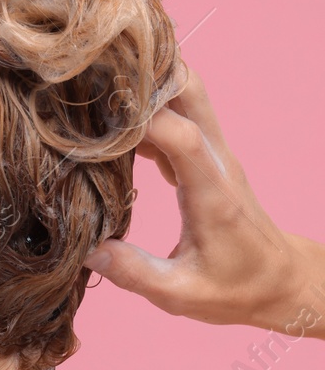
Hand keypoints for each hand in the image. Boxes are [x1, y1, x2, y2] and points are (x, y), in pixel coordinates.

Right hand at [84, 65, 301, 329]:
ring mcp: (214, 156)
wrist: (281, 282)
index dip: (141, 121)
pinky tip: (108, 117)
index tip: (94, 122)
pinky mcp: (204, 158)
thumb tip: (88, 250)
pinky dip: (145, 106)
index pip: (183, 137)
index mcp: (214, 195)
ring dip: (145, 84)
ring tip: (94, 87)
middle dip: (147, 74)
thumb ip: (135, 273)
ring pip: (185, 95)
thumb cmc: (236, 289)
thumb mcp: (182, 295)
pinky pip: (177, 115)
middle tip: (95, 74)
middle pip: (191, 93)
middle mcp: (217, 164)